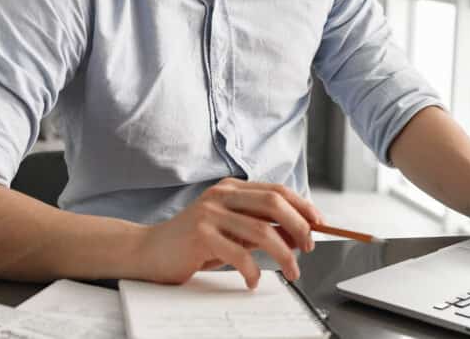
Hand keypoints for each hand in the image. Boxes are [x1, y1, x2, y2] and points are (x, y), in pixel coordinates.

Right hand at [135, 177, 322, 288]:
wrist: (150, 251)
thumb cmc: (193, 243)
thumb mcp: (231, 231)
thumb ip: (260, 228)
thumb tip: (298, 236)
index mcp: (232, 188)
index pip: (276, 191)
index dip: (302, 206)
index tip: (319, 224)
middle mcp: (222, 194)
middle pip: (274, 203)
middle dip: (299, 226)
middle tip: (309, 247)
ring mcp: (210, 212)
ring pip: (261, 230)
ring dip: (283, 254)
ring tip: (292, 271)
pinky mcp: (200, 234)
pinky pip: (238, 254)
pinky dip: (252, 270)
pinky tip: (253, 280)